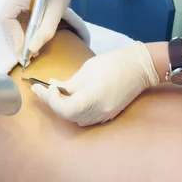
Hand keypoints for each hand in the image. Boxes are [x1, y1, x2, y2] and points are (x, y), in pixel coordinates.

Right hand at [0, 0, 96, 62]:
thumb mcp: (55, 13)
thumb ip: (44, 31)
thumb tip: (32, 50)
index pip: (7, 20)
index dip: (13, 38)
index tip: (23, 53)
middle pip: (7, 24)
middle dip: (16, 42)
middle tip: (26, 58)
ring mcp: (15, 0)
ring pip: (11, 25)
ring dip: (20, 40)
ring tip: (30, 54)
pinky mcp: (20, 4)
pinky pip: (17, 22)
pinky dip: (24, 33)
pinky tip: (32, 43)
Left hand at [31, 41, 159, 125]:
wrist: (140, 66)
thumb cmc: (114, 62)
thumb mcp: (87, 69)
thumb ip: (70, 82)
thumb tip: (54, 86)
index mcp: (92, 98)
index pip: (65, 109)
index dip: (52, 100)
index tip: (46, 88)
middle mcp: (98, 112)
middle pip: (68, 115)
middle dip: (53, 102)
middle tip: (41, 89)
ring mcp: (104, 115)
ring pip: (76, 118)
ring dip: (63, 107)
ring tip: (54, 92)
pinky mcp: (108, 114)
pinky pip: (86, 116)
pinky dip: (75, 108)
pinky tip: (69, 96)